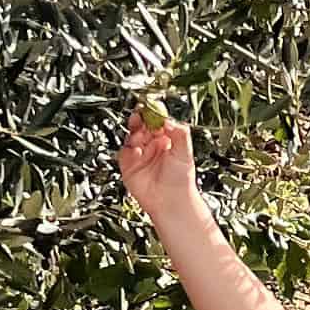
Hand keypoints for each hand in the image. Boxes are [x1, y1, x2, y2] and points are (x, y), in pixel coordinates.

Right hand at [120, 106, 197, 226]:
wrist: (170, 202)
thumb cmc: (181, 180)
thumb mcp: (185, 151)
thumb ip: (179, 132)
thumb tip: (167, 119)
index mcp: (166, 139)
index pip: (156, 121)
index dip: (152, 114)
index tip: (149, 108)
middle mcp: (152, 146)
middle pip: (141, 126)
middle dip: (139, 120)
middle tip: (139, 117)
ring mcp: (140, 155)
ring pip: (131, 137)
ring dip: (134, 134)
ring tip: (141, 137)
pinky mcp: (129, 165)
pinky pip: (123, 152)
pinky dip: (128, 150)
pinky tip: (136, 152)